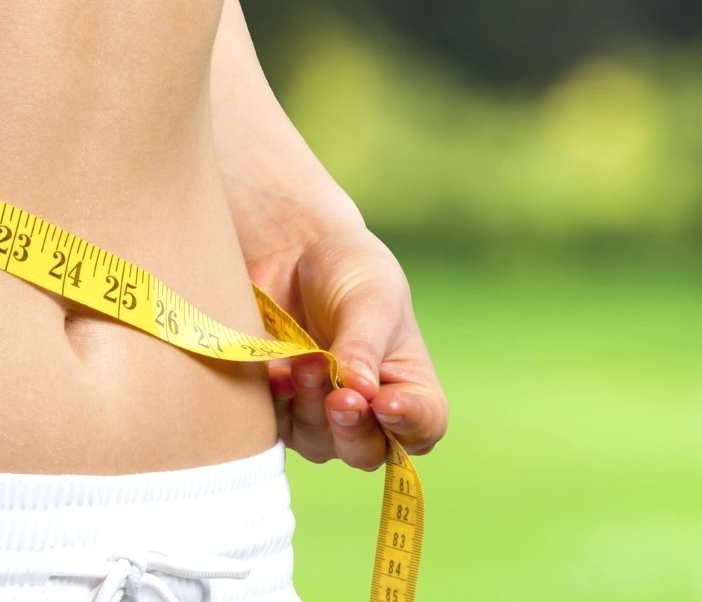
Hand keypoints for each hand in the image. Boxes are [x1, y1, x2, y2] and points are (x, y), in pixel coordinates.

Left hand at [250, 228, 446, 470]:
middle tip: (340, 398)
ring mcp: (323, 415)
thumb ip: (364, 347)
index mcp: (409, 385)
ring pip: (320, 443)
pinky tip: (277, 373)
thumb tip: (360, 393)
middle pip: (368, 451)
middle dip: (353, 429)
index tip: (386, 403)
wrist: (294, 250)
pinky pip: (278, 429)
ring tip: (305, 362)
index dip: (409, 424)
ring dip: (312, 409)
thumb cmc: (351, 271)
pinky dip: (279, 405)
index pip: (424, 424)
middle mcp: (370, 410)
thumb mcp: (371, 300)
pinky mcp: (283, 409)